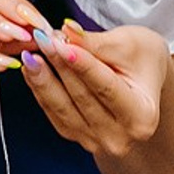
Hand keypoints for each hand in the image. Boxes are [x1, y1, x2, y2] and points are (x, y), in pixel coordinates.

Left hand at [17, 19, 167, 159]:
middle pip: (82, 98)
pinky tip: (31, 69)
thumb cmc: (143, 62)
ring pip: (62, 108)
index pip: (107, 88)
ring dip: (43, 79)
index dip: (82, 65)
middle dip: (59, 65)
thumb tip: (67, 32)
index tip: (61, 43)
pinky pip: (53, 113)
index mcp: (143, 118)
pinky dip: (40, 89)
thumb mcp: (130, 45)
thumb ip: (97, 43)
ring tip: (30, 54)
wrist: (142, 83)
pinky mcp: (75, 136)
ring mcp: (95, 141)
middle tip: (42, 39)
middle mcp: (120, 138)